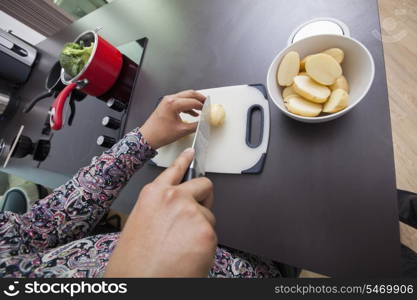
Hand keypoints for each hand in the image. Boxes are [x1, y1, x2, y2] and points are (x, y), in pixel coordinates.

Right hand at [104, 148, 215, 277]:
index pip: (175, 169)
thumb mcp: (140, 223)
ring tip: (183, 245)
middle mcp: (174, 198)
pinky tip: (188, 255)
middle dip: (204, 198)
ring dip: (201, 228)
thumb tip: (175, 207)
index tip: (192, 152)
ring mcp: (192, 212)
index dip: (186, 160)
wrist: (138, 282)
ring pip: (209, 215)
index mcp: (154, 194)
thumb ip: (160, 207)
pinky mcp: (206, 231)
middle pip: (204, 185)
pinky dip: (204, 245)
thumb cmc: (134, 261)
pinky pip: (212, 234)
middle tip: (197, 213)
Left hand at [140, 90, 205, 148]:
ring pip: (185, 96)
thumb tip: (204, 122)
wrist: (148, 138)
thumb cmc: (160, 134)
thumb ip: (196, 125)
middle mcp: (170, 99)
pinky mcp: (166, 105)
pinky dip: (188, 105)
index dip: (203, 106)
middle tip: (208, 104)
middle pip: (190, 94)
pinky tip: (193, 113)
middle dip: (200, 99)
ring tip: (202, 108)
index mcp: (173, 103)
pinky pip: (180, 101)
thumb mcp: (182, 130)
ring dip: (194, 101)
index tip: (209, 110)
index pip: (193, 101)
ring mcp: (167, 101)